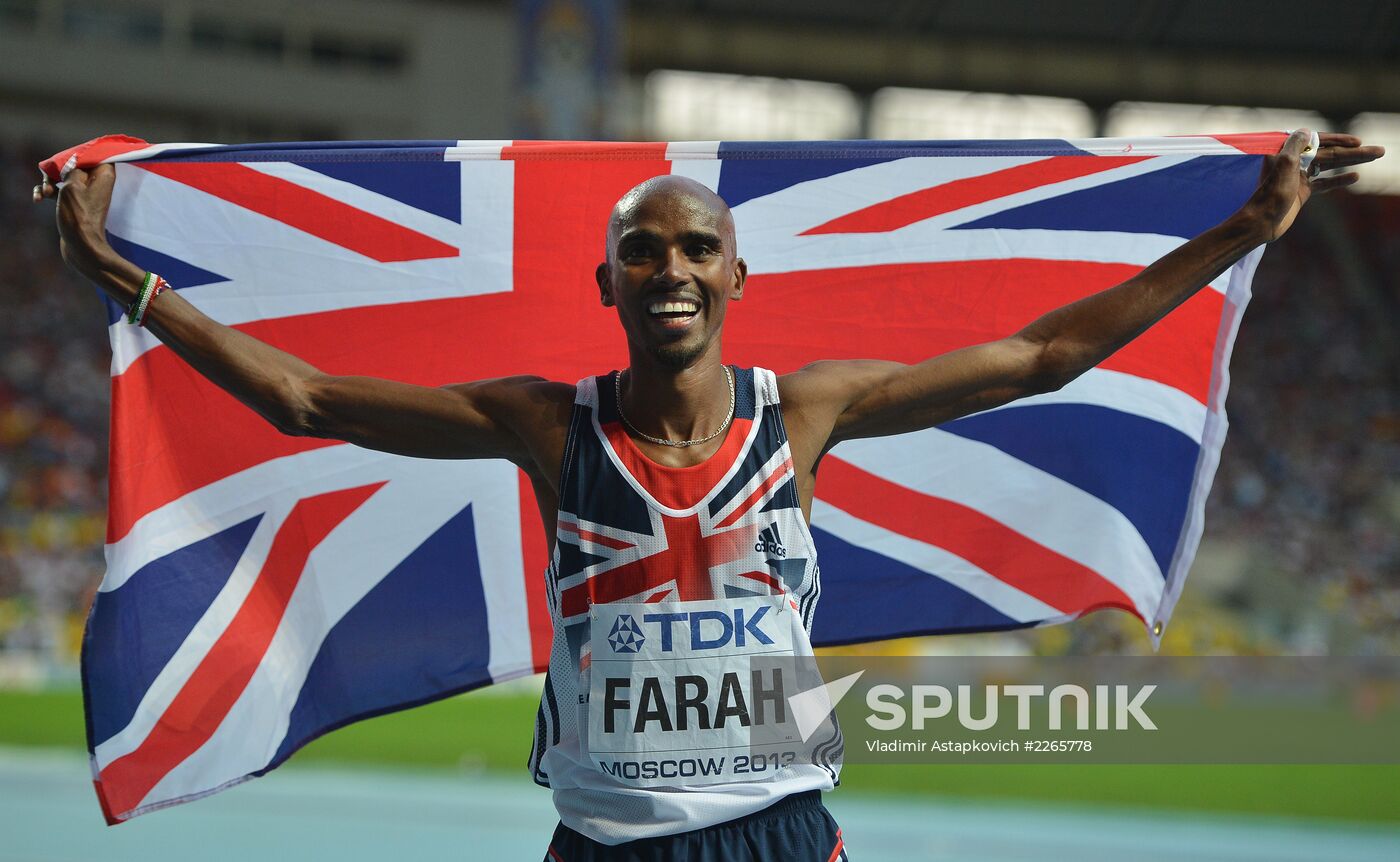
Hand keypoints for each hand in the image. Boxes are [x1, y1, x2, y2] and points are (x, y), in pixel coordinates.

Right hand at [32, 163, 119, 280]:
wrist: (81, 246)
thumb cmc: (79, 216)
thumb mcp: (73, 185)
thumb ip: (72, 168)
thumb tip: (73, 161)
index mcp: (104, 174)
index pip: (94, 152)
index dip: (77, 153)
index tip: (65, 161)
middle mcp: (98, 182)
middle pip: (75, 163)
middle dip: (58, 169)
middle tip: (50, 179)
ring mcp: (87, 193)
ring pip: (64, 177)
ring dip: (50, 181)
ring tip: (44, 192)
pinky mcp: (76, 203)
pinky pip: (60, 190)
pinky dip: (49, 192)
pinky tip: (38, 199)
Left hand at [1245, 129, 1384, 241]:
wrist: (1261, 222)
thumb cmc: (1271, 194)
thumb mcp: (1283, 165)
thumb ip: (1295, 146)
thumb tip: (1306, 130)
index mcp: (1287, 152)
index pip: (1317, 141)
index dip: (1338, 140)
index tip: (1357, 141)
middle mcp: (1293, 162)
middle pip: (1328, 153)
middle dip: (1354, 152)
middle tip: (1379, 150)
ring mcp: (1299, 177)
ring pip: (1329, 166)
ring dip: (1352, 162)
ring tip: (1374, 157)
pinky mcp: (1302, 191)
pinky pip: (1324, 183)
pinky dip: (1339, 179)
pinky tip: (1356, 177)